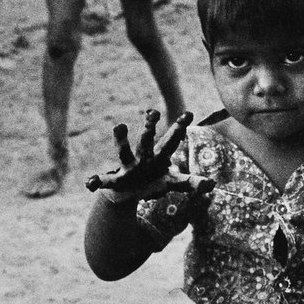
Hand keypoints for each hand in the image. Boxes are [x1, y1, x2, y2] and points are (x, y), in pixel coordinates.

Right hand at [85, 109, 214, 201]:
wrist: (128, 192)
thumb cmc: (155, 181)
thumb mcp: (174, 182)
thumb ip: (192, 183)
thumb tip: (212, 185)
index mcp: (159, 155)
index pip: (172, 139)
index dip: (179, 128)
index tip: (188, 113)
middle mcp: (143, 157)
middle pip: (148, 140)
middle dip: (150, 127)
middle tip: (154, 112)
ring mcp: (128, 167)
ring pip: (124, 153)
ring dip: (121, 140)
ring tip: (120, 126)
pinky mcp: (115, 181)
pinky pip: (105, 181)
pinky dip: (97, 181)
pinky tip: (91, 183)